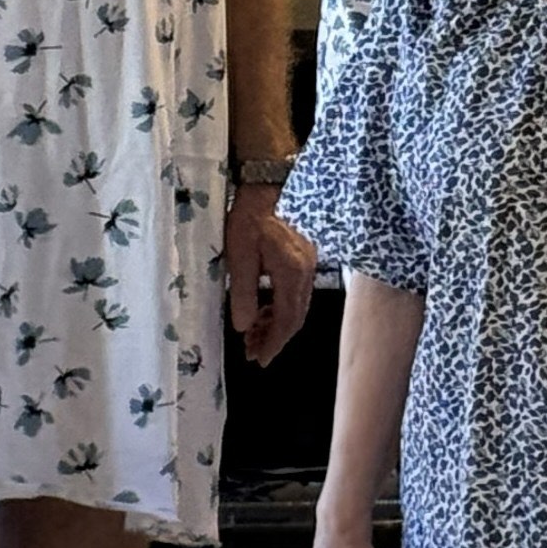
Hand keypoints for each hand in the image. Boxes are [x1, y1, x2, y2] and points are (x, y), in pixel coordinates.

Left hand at [224, 183, 316, 365]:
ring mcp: (307, 267)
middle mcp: (306, 273)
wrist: (265, 189)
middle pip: (295, 317)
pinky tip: (262, 313)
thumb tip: (244, 327)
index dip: (274, 342)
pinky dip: (279, 309)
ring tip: (252, 337)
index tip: (259, 359)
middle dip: (275, 339)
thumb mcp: (239, 256)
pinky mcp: (303, 261)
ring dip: (276, 325)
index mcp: (292, 273)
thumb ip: (244, 293)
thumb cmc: (249, 219)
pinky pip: (294, 295)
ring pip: (296, 308)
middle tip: (253, 354)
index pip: (287, 319)